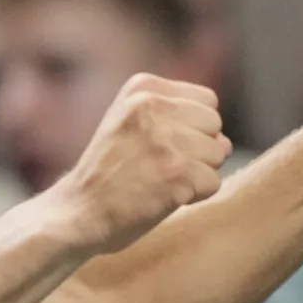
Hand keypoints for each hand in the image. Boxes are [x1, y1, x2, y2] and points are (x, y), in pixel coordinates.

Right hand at [49, 74, 231, 254]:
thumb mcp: (128, 122)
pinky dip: (194, 196)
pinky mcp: (176, 173)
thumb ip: (171, 114)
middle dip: (199, 150)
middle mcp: (152, 106)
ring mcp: (164, 139)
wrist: (76, 213)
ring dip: (197, 174)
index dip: (192, 129)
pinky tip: (163, 197)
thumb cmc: (107, 173)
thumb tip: (226, 142)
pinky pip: (213, 182)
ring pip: (218, 154)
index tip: (159, 146)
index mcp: (141, 88)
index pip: (207, 101)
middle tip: (161, 167)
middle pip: (214, 125)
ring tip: (160, 181)